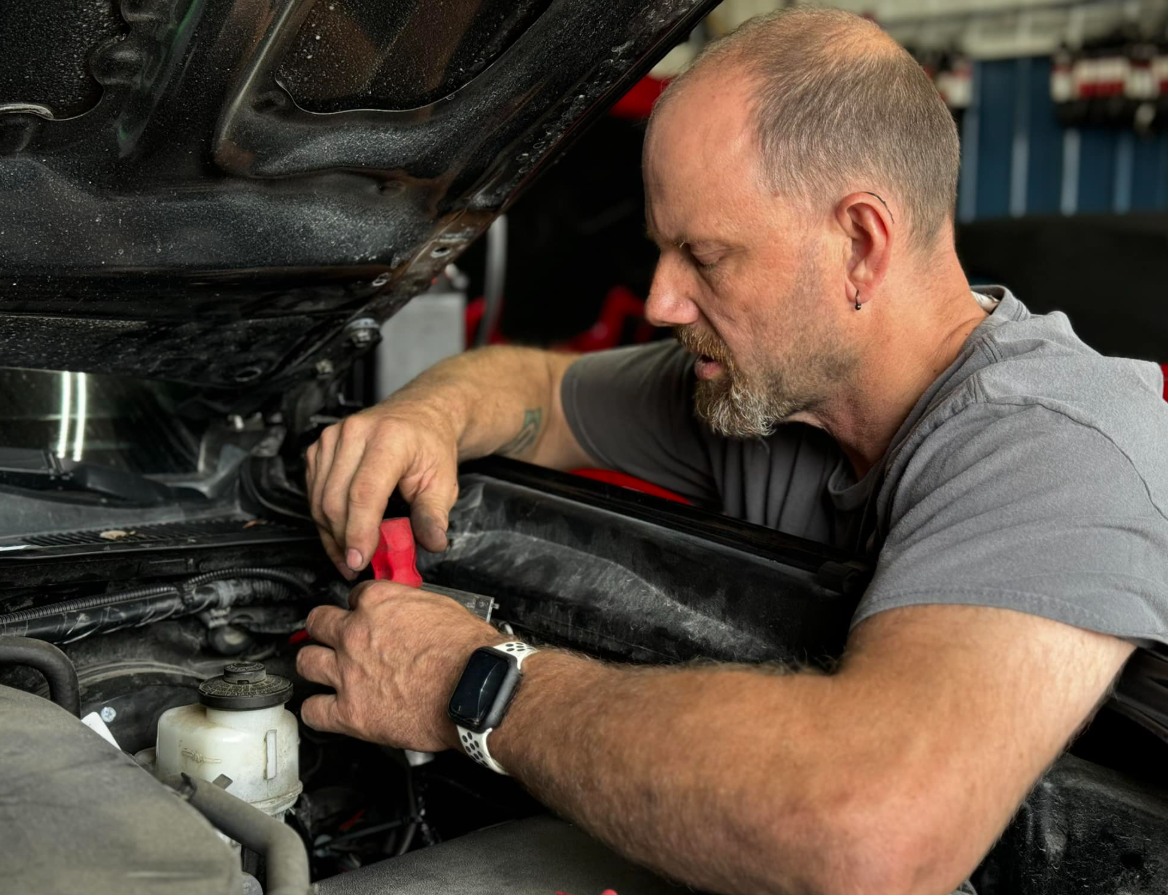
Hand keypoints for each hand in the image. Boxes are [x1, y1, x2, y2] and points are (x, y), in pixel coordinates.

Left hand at [296, 580, 501, 750]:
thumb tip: (406, 613)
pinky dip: (317, 711)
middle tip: (334, 638)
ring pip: (306, 661)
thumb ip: (411, 607)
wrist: (477, 688)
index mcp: (378, 603)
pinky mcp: (350, 712)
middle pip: (317, 622)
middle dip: (325, 629)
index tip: (366, 617)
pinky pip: (312, 711)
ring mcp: (348, 673)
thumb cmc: (469, 652)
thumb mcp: (441, 607)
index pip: (354, 596)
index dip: (361, 608)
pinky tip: (326, 709)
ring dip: (315, 664)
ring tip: (325, 671)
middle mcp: (355, 633)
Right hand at [306, 398, 459, 578]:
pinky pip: (312, 493)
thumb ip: (434, 514)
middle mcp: (355, 433)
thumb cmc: (429, 446)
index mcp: (389, 438)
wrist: (418, 415)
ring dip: (331, 535)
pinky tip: (341, 534)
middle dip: (343, 540)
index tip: (359, 560)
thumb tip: (433, 543)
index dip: (358, 532)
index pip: (364, 492)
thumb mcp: (443, 481)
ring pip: (319, 500)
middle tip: (357, 565)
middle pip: (335, 499)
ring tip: (350, 556)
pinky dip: (324, 519)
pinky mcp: (318, 449)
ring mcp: (332, 438)